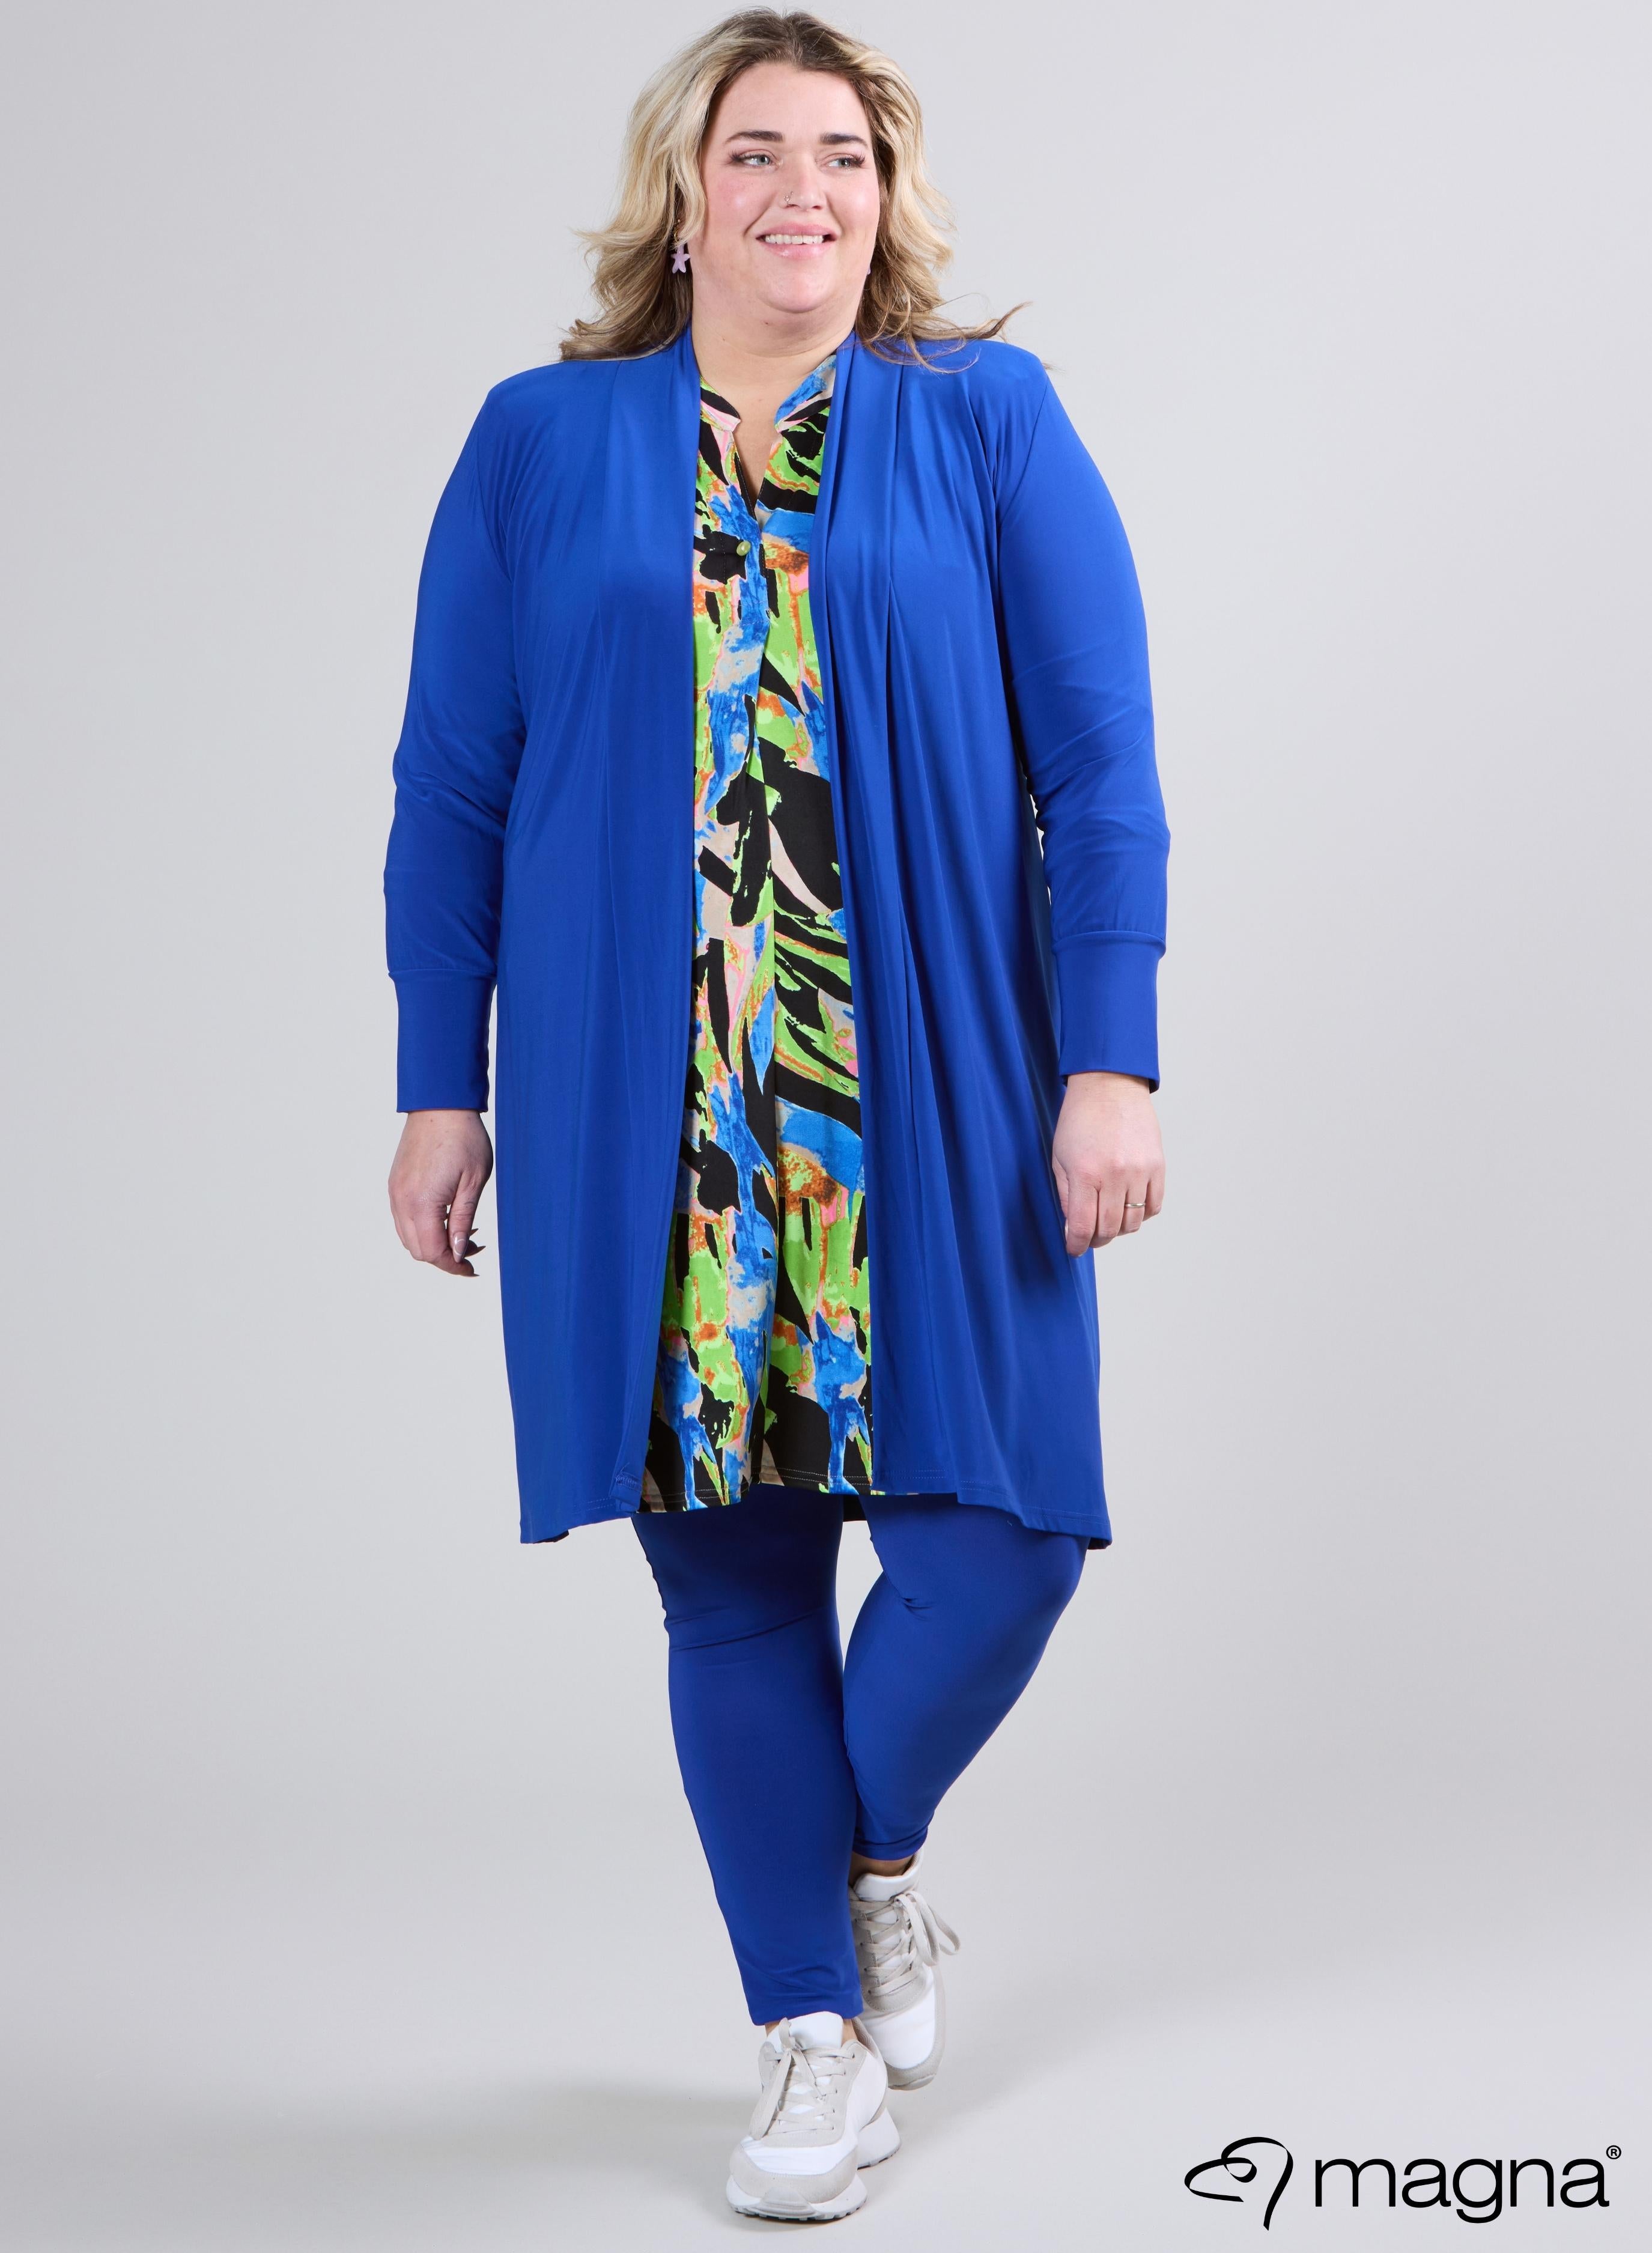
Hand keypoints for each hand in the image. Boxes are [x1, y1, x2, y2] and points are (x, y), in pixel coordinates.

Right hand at [388, 1109, 493, 1276]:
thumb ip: (463, 1221)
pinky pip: (403, 1219)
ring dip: (433, 1243)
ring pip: (408, 1236)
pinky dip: (422, 1227)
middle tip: (473, 1251)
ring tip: (463, 1234)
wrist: (441, 1105)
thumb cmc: (464, 1139)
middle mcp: (402, 1201)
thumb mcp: (473, 1183)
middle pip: (417, 1250)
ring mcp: (395, 1192)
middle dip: (444, 1257)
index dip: (453, 1266)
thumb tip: (459, 1253)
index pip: (432, 1252)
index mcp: (422, 1203)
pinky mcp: (395, 1183)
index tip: (472, 1269)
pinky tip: (445, 1218)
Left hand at [1051, 1072, 1164, 1253]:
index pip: (1083, 1226)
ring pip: (1133, 1222)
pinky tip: (1129, 1208)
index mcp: (1086, 1173)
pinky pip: (1154, 1206)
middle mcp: (1115, 1175)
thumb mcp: (1060, 1157)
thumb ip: (1066, 1194)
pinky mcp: (1157, 1166)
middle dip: (1097, 1240)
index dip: (1077, 1245)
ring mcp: (1139, 1171)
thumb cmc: (1079, 1119)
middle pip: (1109, 1229)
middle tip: (1090, 1237)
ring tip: (1109, 1221)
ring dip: (1119, 1229)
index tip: (1074, 1250)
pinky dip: (1142, 1215)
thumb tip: (1074, 1227)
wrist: (1110, 1086)